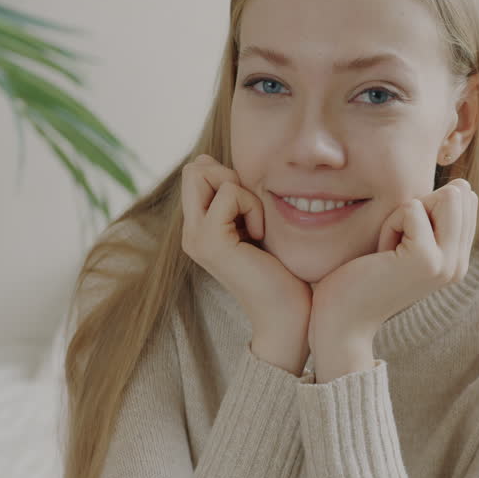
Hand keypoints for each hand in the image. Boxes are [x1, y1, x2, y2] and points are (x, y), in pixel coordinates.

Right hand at [180, 155, 310, 372]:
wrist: (288, 314)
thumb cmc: (283, 271)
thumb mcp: (257, 224)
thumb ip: (240, 198)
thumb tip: (217, 163)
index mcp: (199, 228)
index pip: (197, 172)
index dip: (228, 176)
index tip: (252, 210)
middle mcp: (190, 232)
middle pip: (194, 169)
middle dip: (229, 175)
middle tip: (252, 210)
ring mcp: (195, 237)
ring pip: (203, 173)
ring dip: (242, 191)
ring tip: (257, 226)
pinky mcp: (210, 240)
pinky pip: (228, 194)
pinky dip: (251, 206)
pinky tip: (260, 235)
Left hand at [308, 178, 478, 381]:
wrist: (342, 320)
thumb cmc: (365, 276)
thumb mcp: (408, 242)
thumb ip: (434, 219)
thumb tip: (460, 186)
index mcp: (459, 260)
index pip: (467, 200)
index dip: (428, 205)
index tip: (404, 239)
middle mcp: (460, 264)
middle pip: (460, 194)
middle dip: (419, 206)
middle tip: (395, 243)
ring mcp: (447, 263)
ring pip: (445, 197)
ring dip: (404, 213)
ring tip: (389, 248)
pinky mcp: (426, 258)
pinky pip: (411, 208)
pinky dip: (389, 224)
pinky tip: (380, 254)